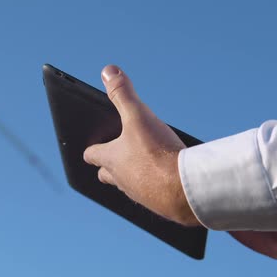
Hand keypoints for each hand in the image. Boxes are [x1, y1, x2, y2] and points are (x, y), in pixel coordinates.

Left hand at [83, 65, 199, 225]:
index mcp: (111, 160)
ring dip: (131, 176)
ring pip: (128, 186)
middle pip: (106, 174)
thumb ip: (123, 94)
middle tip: (113, 156)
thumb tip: (108, 71)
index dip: (91, 147)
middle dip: (107, 165)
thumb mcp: (138, 117)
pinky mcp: (158, 205)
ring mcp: (139, 194)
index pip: (91, 154)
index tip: (91, 144)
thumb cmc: (157, 154)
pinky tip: (165, 181)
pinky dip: (153, 187)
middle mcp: (121, 180)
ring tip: (141, 167)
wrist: (184, 191)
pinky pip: (150, 195)